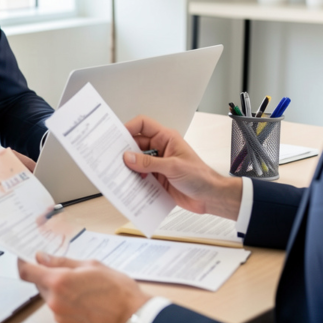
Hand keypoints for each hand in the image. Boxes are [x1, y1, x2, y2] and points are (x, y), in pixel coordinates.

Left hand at [18, 253, 148, 322]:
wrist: (135, 320)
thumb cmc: (118, 290)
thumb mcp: (92, 265)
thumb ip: (62, 262)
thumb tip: (42, 257)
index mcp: (59, 282)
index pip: (27, 272)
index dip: (23, 264)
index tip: (23, 259)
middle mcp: (55, 302)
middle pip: (42, 286)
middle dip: (51, 278)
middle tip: (72, 275)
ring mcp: (61, 319)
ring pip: (53, 301)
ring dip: (62, 295)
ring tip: (88, 293)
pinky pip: (62, 316)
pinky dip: (70, 310)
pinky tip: (89, 307)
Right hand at [124, 115, 241, 220]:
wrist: (210, 197)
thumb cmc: (200, 177)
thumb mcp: (173, 167)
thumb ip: (149, 163)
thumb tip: (128, 157)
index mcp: (166, 138)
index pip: (143, 125)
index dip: (129, 127)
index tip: (117, 136)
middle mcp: (160, 149)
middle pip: (135, 144)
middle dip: (124, 150)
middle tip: (112, 157)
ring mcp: (157, 164)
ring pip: (136, 161)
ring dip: (128, 167)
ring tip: (118, 173)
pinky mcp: (156, 178)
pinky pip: (140, 176)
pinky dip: (133, 180)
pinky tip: (128, 185)